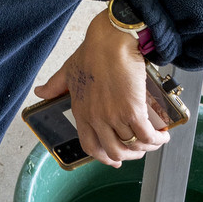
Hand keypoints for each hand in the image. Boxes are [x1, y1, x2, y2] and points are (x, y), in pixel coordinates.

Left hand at [34, 10, 173, 167]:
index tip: (114, 161)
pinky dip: (156, 140)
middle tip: (139, 150)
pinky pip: (146, 136)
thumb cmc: (92, 51)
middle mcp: (96, 118)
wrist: (112, 40)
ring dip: (146, 147)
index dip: (104, 157)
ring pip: (132, 145)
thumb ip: (55, 85)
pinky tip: (162, 136)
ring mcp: (114, 116)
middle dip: (129, 155)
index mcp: (81, 111)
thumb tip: (40, 91)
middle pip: (114, 151)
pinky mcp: (132, 110)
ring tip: (154, 141)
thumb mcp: (68, 70)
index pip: (90, 146)